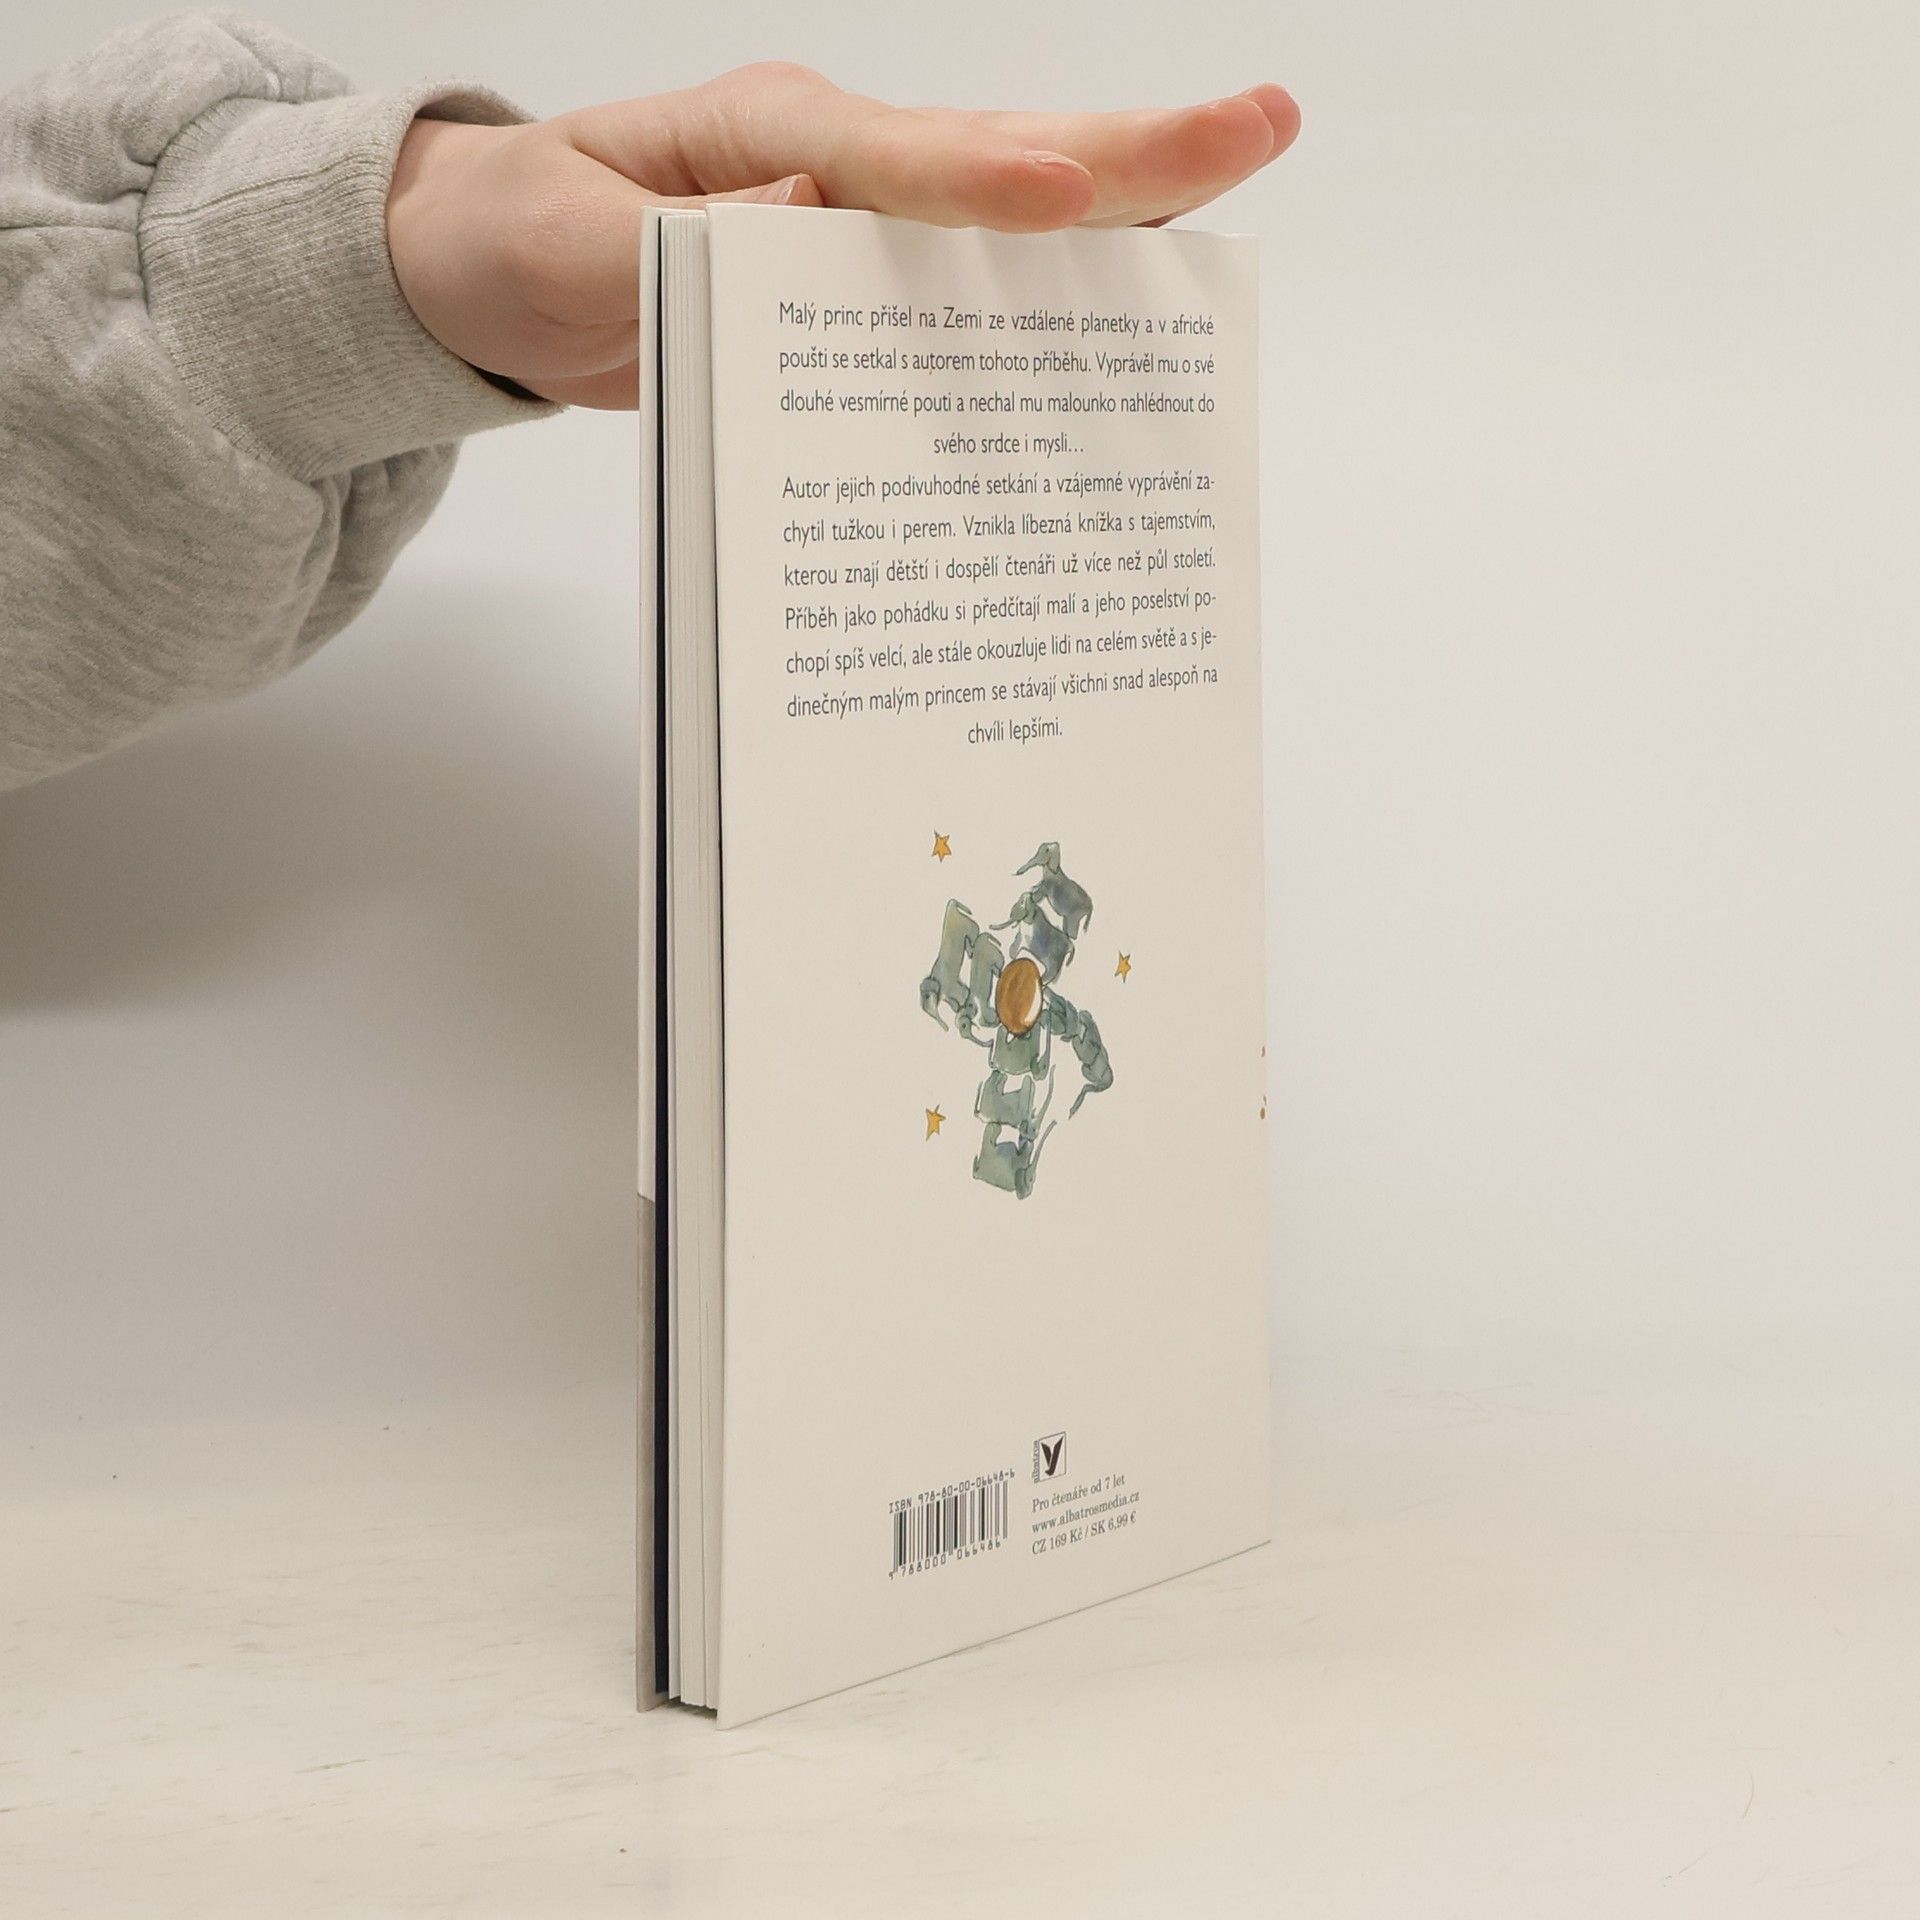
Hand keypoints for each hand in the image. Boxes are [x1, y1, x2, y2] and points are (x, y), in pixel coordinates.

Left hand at [386, 64, 1298, 408]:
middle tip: (1262, 120)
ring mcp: (863, 223)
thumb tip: (803, 215)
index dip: (984, 181)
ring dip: (1133, 212)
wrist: (502, 276)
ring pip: (1016, 212)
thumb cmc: (522, 239)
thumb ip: (670, 243)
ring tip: (1244, 183)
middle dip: (1134, 148)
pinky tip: (1135, 322)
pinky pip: (975, 295)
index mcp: (766, 134)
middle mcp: (837, 163)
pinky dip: (1059, 302)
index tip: (1069, 197)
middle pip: (1007, 154)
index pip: (892, 159)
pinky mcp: (865, 288)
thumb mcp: (563, 244)